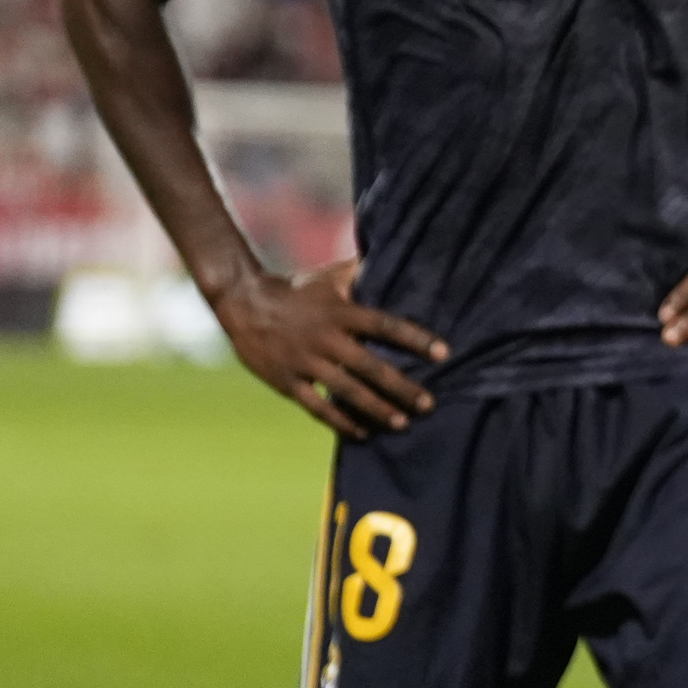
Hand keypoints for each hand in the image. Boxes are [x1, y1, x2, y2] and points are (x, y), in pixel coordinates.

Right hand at [214, 258, 445, 438]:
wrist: (243, 302)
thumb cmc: (296, 289)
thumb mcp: (329, 277)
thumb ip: (361, 272)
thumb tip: (394, 254)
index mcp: (341, 312)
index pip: (386, 326)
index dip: (416, 339)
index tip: (444, 353)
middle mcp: (326, 338)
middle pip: (371, 366)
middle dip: (402, 387)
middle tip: (429, 404)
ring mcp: (305, 362)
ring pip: (347, 392)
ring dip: (377, 409)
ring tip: (403, 423)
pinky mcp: (287, 382)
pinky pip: (317, 407)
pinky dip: (341, 422)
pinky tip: (363, 433)